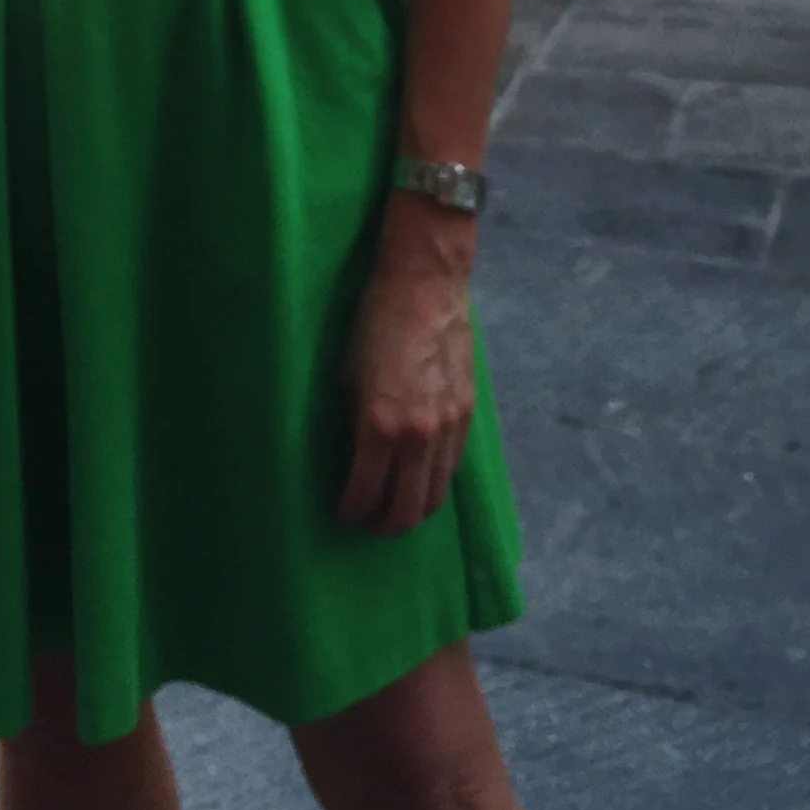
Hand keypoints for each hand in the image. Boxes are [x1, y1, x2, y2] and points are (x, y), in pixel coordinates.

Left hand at [335, 242, 475, 536]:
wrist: (426, 283)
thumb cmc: (375, 320)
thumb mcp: (348, 374)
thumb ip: (355, 422)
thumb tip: (356, 454)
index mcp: (379, 424)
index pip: (365, 493)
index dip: (350, 512)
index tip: (341, 513)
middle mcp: (418, 435)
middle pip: (407, 510)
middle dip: (383, 526)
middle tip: (367, 523)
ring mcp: (449, 427)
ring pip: (436, 496)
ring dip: (413, 511)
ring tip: (394, 508)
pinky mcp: (468, 414)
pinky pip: (452, 468)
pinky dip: (434, 482)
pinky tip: (418, 476)